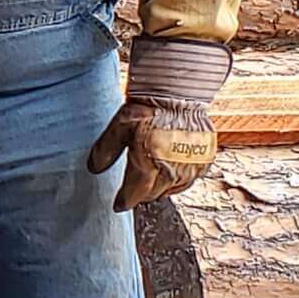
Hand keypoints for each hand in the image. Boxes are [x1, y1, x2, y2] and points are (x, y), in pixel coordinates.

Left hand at [86, 36, 231, 209]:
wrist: (179, 93)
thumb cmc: (147, 108)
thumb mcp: (118, 126)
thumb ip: (104, 150)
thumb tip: (94, 169)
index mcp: (150, 163)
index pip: (135, 193)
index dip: (125, 200)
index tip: (119, 204)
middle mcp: (172, 170)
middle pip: (153, 194)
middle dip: (141, 193)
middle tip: (134, 188)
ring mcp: (191, 167)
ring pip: (172, 190)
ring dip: (160, 188)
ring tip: (151, 179)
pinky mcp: (204, 161)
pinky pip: (189, 180)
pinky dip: (178, 179)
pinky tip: (170, 171)